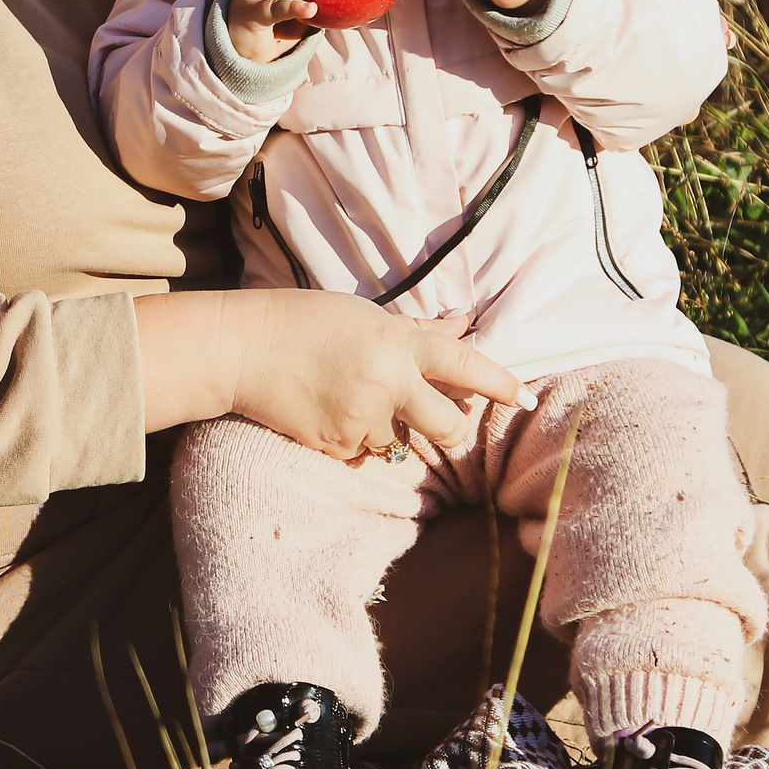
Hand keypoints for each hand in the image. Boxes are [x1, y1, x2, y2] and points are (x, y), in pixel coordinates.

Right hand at [229, 289, 526, 460]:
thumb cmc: (301, 320)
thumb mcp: (364, 315)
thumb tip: (461, 323)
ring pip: (398, 441)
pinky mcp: (337, 444)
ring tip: (345, 396)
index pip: (463, 362)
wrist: (241, 348)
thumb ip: (415, 330)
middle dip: (450, 428)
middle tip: (435, 419)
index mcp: (396, 342)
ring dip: (384, 427)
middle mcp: (387, 382)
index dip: (500, 383)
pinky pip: (361, 453)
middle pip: (447, 426)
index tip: (527, 397)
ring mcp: (362, 417)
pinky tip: (325, 411)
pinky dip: (350, 439)